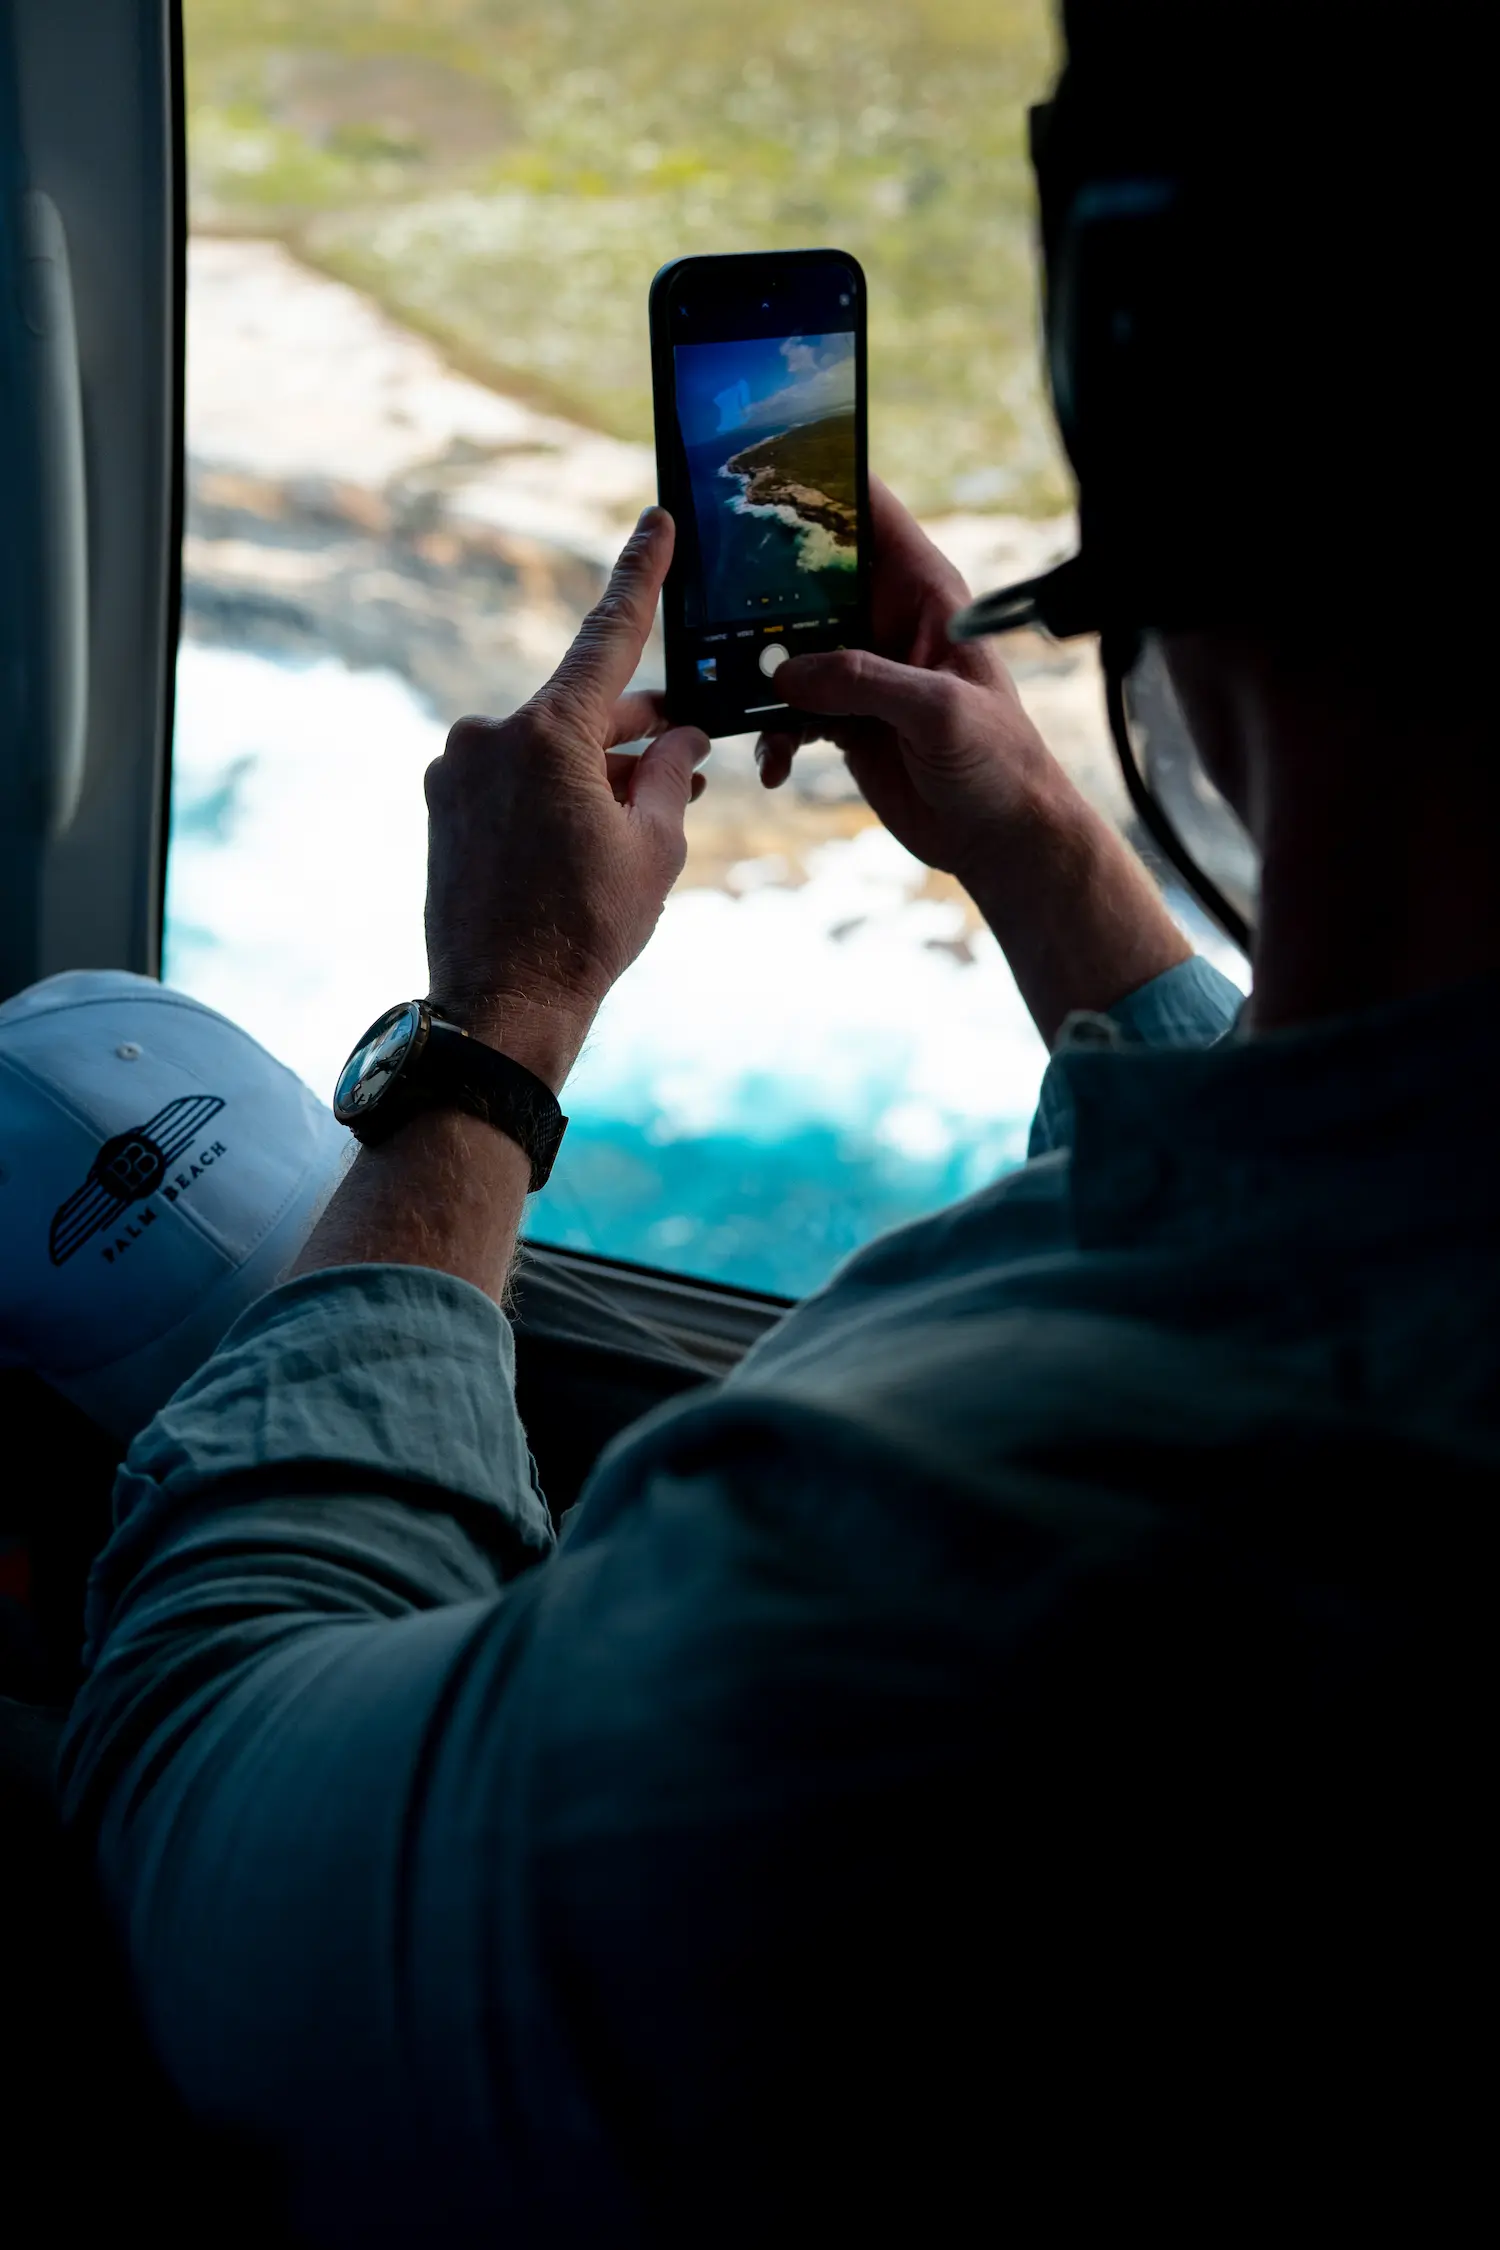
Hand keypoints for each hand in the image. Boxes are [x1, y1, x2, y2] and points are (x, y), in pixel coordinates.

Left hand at [423, 508, 707, 1089]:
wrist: (502, 1007)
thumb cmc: (586, 931)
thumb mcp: (655, 847)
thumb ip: (672, 775)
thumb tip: (682, 738)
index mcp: (546, 734)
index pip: (608, 635)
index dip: (640, 575)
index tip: (656, 522)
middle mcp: (489, 736)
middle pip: (583, 708)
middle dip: (637, 732)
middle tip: (686, 761)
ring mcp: (456, 770)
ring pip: (548, 748)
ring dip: (595, 770)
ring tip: (640, 822)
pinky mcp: (441, 805)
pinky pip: (513, 777)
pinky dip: (555, 792)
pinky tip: (586, 837)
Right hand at [756, 475, 1067, 893]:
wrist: (1000, 838)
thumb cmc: (998, 762)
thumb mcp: (937, 712)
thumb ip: (862, 680)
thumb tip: (785, 673)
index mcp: (924, 593)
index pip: (868, 512)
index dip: (818, 483)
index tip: (759, 475)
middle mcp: (887, 622)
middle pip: (809, 576)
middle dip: (760, 587)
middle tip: (710, 599)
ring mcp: (862, 671)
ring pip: (788, 649)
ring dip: (758, 676)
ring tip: (739, 704)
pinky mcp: (845, 718)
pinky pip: (790, 712)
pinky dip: (773, 735)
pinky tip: (775, 764)